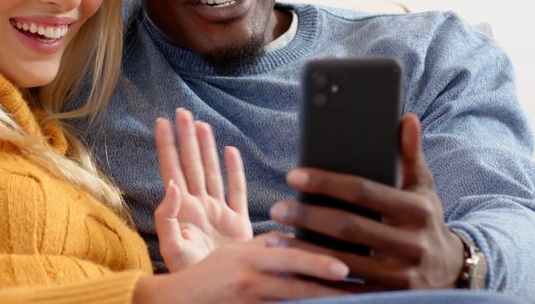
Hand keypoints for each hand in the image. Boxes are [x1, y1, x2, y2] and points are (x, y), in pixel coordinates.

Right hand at [133, 235, 349, 303]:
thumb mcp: (234, 251)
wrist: (178, 300)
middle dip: (326, 290)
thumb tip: (292, 237)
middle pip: (294, 287)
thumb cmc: (209, 274)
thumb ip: (263, 244)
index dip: (317, 263)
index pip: (288, 258)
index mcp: (248, 258)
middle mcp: (249, 281)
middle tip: (356, 292)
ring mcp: (248, 303)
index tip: (344, 268)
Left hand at [153, 108, 251, 270]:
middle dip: (186, 137)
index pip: (171, 168)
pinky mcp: (238, 223)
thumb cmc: (190, 275)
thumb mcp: (172, 246)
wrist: (220, 293)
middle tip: (182, 111)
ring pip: (211, 171)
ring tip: (201, 124)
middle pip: (191, 163)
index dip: (166, 145)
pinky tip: (230, 152)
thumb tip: (171, 184)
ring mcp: (218, 212)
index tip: (161, 122)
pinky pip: (237, 190)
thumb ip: (167, 215)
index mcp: (183, 209)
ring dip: (206, 147)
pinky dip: (234, 170)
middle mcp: (200, 205)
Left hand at [269, 114, 465, 290]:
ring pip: (342, 262)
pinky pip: (347, 291)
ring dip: (304, 250)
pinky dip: (318, 281)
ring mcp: (400, 275)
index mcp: (416, 210)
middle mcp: (410, 243)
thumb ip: (410, 155)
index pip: (363, 191)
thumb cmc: (426, 222)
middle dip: (308, 216)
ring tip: (274, 238)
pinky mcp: (390, 297)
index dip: (326, 182)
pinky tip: (293, 271)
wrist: (453, 275)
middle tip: (277, 208)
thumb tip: (406, 118)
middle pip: (348, 227)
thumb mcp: (423, 189)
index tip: (293, 175)